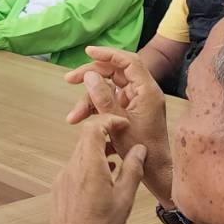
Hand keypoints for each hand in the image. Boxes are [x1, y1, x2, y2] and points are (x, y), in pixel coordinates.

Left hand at [40, 119, 144, 223]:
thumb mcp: (124, 199)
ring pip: (81, 152)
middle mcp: (73, 167)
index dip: (110, 121)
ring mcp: (63, 177)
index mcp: (89, 166)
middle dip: (106, 135)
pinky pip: (75, 167)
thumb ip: (132, 170)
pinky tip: (102, 179)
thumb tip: (139, 150)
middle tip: (123, 143)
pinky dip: (89, 165)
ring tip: (116, 162)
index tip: (123, 125)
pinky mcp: (59, 187)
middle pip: (86, 138)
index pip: (94, 127)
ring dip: (98, 151)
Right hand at [64, 46, 172, 201]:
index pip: (128, 61)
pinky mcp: (131, 111)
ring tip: (73, 118)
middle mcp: (143, 92)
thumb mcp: (117, 124)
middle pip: (114, 73)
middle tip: (69, 80)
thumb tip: (90, 76)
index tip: (88, 51)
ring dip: (89, 100)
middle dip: (90, 77)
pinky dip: (96, 108)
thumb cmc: (141, 150)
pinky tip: (83, 121)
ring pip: (109, 89)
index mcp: (146, 91)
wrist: (155, 171)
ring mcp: (137, 101)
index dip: (107, 54)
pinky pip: (111, 101)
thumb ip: (103, 99)